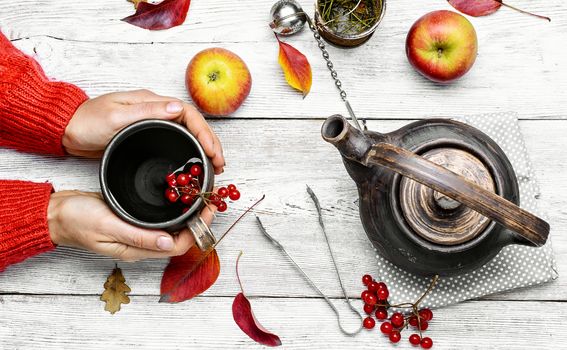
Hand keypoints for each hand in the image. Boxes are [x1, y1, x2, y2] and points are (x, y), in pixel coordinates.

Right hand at [47, 190, 216, 260]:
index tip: (209, 209)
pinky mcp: (135, 223)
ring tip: (201, 196)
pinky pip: (162, 220)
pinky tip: (180, 197)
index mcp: (137, 249)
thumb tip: (169, 244)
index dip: (198, 229)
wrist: (57, 214)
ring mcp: (139, 234)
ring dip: (190, 215)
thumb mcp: (107, 225)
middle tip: (211, 200)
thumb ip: (138, 236)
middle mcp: (142, 245)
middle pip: (180, 238)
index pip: (179, 246)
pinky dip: (176, 209)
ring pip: (173, 229)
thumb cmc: (77, 220)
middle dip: (199, 221)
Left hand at [63, 89, 224, 173]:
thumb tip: (177, 108)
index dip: (204, 132)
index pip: (188, 114)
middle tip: (220, 164)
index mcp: (151, 103)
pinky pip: (176, 143)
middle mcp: (155, 112)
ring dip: (203, 149)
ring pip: (187, 134)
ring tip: (214, 166)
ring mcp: (152, 124)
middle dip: (210, 143)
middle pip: (193, 125)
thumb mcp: (116, 116)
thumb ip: (147, 111)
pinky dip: (189, 153)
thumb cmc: (88, 122)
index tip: (213, 151)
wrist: (68, 130)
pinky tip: (193, 166)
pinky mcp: (147, 137)